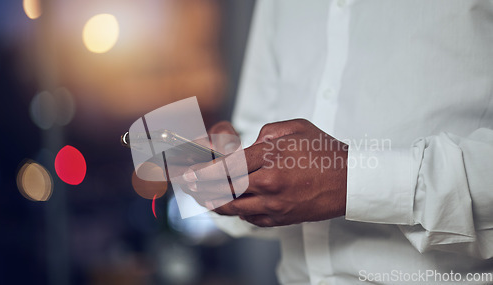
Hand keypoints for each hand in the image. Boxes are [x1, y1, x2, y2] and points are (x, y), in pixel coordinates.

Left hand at [180, 119, 347, 226]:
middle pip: (224, 189)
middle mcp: (269, 184)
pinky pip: (250, 218)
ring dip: (213, 202)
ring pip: (233, 208)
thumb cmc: (325, 152)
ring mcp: (275, 205)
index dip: (204, 171)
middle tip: (188, 184)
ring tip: (202, 196)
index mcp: (271, 158)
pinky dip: (236, 211)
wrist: (351, 181)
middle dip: (201, 187)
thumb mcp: (296, 128)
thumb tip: (247, 145)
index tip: (191, 172)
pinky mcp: (281, 219)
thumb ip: (266, 133)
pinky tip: (230, 205)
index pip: (227, 167)